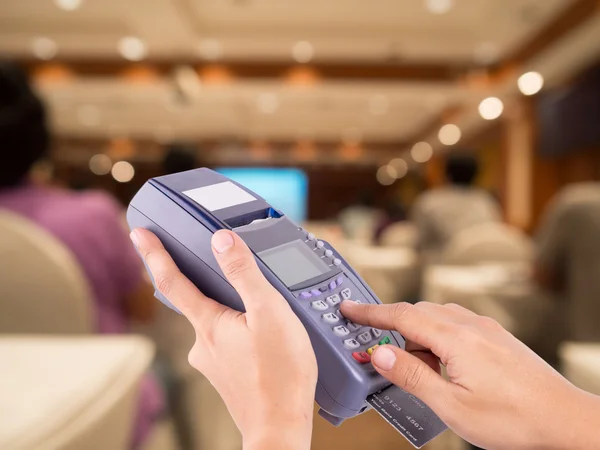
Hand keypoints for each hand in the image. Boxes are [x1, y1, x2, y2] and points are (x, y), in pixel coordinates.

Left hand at [131, 229, 317, 449]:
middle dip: (200, 281)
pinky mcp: (227, 375)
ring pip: (215, 323)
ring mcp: (214, 362)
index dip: (154, 253)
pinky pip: (228, 341)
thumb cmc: (280, 374)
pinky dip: (239, 331)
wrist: (280, 427)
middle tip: (212, 265)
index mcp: (209, 324)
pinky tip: (261, 336)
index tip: (139, 234)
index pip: (171, 281)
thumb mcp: (269, 313)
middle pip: (193, 301)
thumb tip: (221, 242)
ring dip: (229, 310)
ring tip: (259, 307)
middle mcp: (204, 343)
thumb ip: (244, 274)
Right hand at [341, 301, 599, 449]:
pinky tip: (437, 361)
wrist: (564, 419)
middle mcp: (469, 325)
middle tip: (369, 341)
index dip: (369, 311)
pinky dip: (434, 336)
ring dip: (413, 332)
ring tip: (406, 362)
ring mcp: (485, 329)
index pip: (399, 315)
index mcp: (454, 338)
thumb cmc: (513, 417)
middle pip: (416, 312)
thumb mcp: (451, 405)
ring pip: (436, 317)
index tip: (347, 307)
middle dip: (389, 323)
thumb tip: (379, 354)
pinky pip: (454, 325)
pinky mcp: (495, 337)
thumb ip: (411, 375)